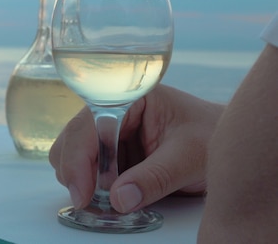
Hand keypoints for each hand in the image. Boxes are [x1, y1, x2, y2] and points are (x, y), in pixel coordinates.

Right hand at [49, 84, 223, 212]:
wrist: (227, 145)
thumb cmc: (212, 137)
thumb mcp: (188, 157)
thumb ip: (154, 177)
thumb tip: (119, 199)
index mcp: (129, 96)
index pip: (88, 123)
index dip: (79, 158)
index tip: (82, 192)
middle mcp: (112, 109)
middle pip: (72, 138)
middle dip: (75, 171)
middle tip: (88, 202)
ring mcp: (108, 131)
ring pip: (72, 154)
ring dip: (80, 179)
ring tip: (102, 200)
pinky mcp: (109, 152)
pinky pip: (85, 169)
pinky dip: (88, 186)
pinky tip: (106, 198)